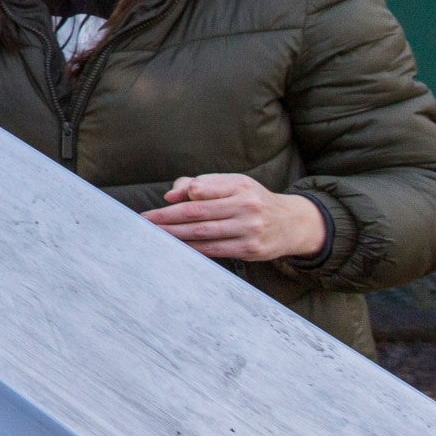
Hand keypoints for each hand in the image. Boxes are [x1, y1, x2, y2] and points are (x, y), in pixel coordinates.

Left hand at [142, 174, 329, 262]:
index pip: (199, 190)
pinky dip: (192, 250)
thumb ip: (201, 184)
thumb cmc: (253, 200)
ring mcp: (250, 229)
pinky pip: (214, 250)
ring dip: (174, 236)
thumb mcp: (234, 184)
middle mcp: (246, 206)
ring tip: (153, 237)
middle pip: (196, 213)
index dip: (174, 201)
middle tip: (143, 225)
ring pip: (202, 233)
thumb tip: (170, 195)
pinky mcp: (251, 250)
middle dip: (166, 219)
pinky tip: (176, 249)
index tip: (152, 210)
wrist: (292, 224)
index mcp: (239, 185)